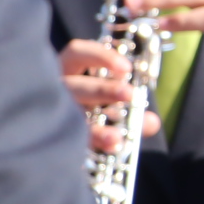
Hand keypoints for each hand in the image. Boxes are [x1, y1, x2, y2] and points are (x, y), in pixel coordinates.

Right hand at [60, 40, 162, 155]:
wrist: (65, 143)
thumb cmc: (92, 114)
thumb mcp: (116, 109)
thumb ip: (135, 115)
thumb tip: (152, 122)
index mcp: (69, 72)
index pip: (77, 53)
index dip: (101, 57)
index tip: (127, 68)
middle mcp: (57, 91)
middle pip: (75, 86)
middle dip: (103, 90)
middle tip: (130, 95)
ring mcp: (51, 115)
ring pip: (69, 119)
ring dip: (96, 129)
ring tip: (117, 138)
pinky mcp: (54, 138)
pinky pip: (69, 143)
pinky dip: (93, 145)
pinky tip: (110, 150)